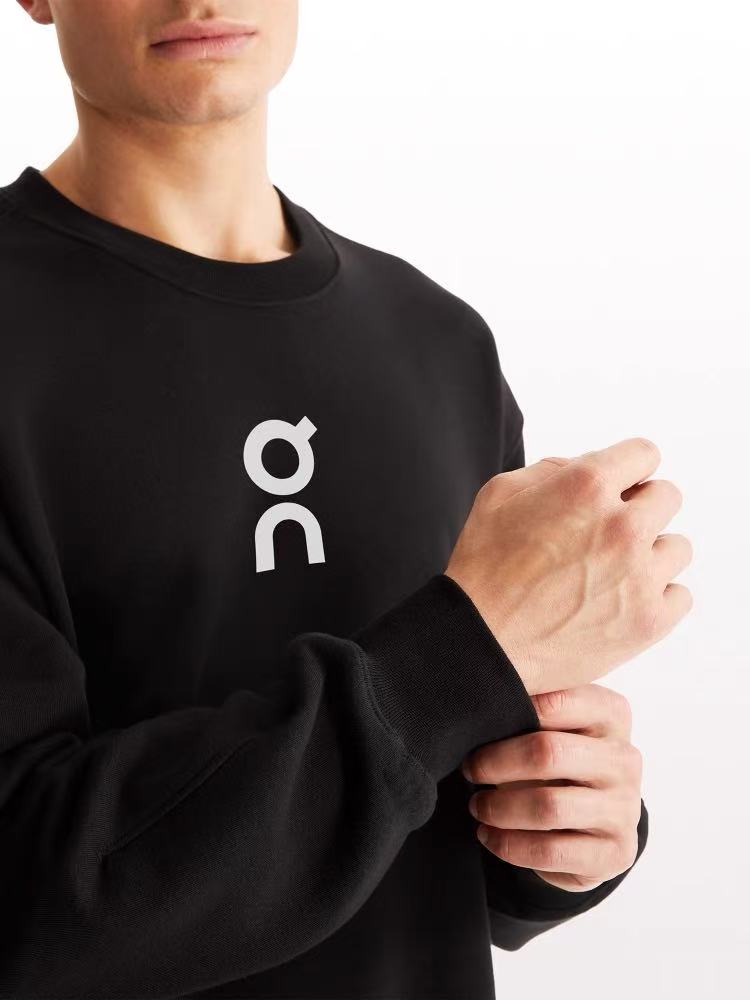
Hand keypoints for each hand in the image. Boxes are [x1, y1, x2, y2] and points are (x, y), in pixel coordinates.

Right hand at [444, 437, 692, 694]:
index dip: (629, 469)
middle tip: (608, 532)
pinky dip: (656, 597)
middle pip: (667, 497)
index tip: (620, 487)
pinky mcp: (649, 621)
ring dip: (650, 554)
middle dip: (640, 508)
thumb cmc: (483, 569)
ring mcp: (640, 576)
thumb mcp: (500, 494)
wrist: (481, 640)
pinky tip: (622, 600)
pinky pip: (680, 595)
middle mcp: (621, 526)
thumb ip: (552, 469)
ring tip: (612, 572)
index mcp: (586, 487)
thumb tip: (585, 468)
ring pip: (677, 547)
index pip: (645, 454)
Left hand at [461, 684, 642, 891]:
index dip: (507, 711)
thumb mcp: (553, 725)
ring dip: (500, 808)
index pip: (554, 701)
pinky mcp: (615, 853)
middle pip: (548, 753)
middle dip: (497, 763)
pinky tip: (489, 836)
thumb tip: (479, 707)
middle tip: (470, 769)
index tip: (476, 722)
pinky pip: (551, 851)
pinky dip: (510, 845)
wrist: (594, 820)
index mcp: (610, 714)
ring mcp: (625, 808)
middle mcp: (625, 758)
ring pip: (548, 807)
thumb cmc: (561, 760)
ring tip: (478, 806)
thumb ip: (527, 708)